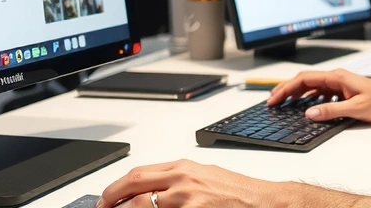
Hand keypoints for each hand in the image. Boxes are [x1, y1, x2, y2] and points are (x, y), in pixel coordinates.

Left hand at [98, 159, 276, 207]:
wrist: (264, 203)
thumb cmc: (237, 191)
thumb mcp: (203, 175)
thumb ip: (175, 180)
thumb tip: (149, 189)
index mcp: (182, 168)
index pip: (138, 174)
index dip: (115, 188)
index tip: (106, 198)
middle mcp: (182, 181)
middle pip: (134, 188)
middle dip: (112, 202)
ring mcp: (187, 202)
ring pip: (142, 207)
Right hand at [266, 68, 370, 122]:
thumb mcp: (356, 108)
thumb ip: (331, 111)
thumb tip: (309, 113)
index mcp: (336, 77)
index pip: (303, 79)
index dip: (286, 88)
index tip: (274, 99)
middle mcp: (335, 77)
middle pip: (303, 80)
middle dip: (286, 90)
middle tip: (271, 101)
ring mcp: (338, 83)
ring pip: (310, 86)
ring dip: (296, 93)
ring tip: (283, 103)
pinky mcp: (341, 90)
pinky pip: (319, 91)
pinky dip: (308, 97)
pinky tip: (305, 106)